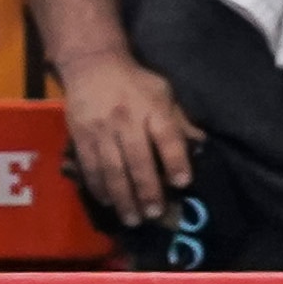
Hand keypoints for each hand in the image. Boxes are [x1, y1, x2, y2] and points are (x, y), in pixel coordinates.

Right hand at [57, 50, 197, 224]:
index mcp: (152, 109)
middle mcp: (126, 120)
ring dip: (122, 196)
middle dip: (147, 189)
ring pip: (111, 168)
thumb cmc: (135, 83)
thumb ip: (180, 121)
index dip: (175, 161)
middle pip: (138, 159)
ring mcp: (100, 129)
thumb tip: (202, 145)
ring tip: (132, 218)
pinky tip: (107, 202)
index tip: (182, 183)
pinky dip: (97, 186)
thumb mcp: (164, 93)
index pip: (167, 137)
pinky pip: (89, 165)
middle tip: (155, 213)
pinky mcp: (80, 135)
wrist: (91, 64)